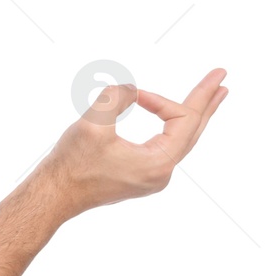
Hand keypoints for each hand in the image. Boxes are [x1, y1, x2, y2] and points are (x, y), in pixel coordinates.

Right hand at [41, 68, 228, 216]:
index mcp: (158, 162)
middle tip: (223, 79)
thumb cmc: (71, 166)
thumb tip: (130, 90)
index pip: (179, 119)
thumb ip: (117, 97)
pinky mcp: (140, 178)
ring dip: (196, 116)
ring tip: (213, 98)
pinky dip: (176, 130)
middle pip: (193, 130)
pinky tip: (178, 124)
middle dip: (207, 102)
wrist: (52, 196)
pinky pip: (166, 148)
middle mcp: (162, 173)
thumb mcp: (92, 124)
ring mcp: (153, 178)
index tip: (134, 94)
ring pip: (182, 140)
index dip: (159, 99)